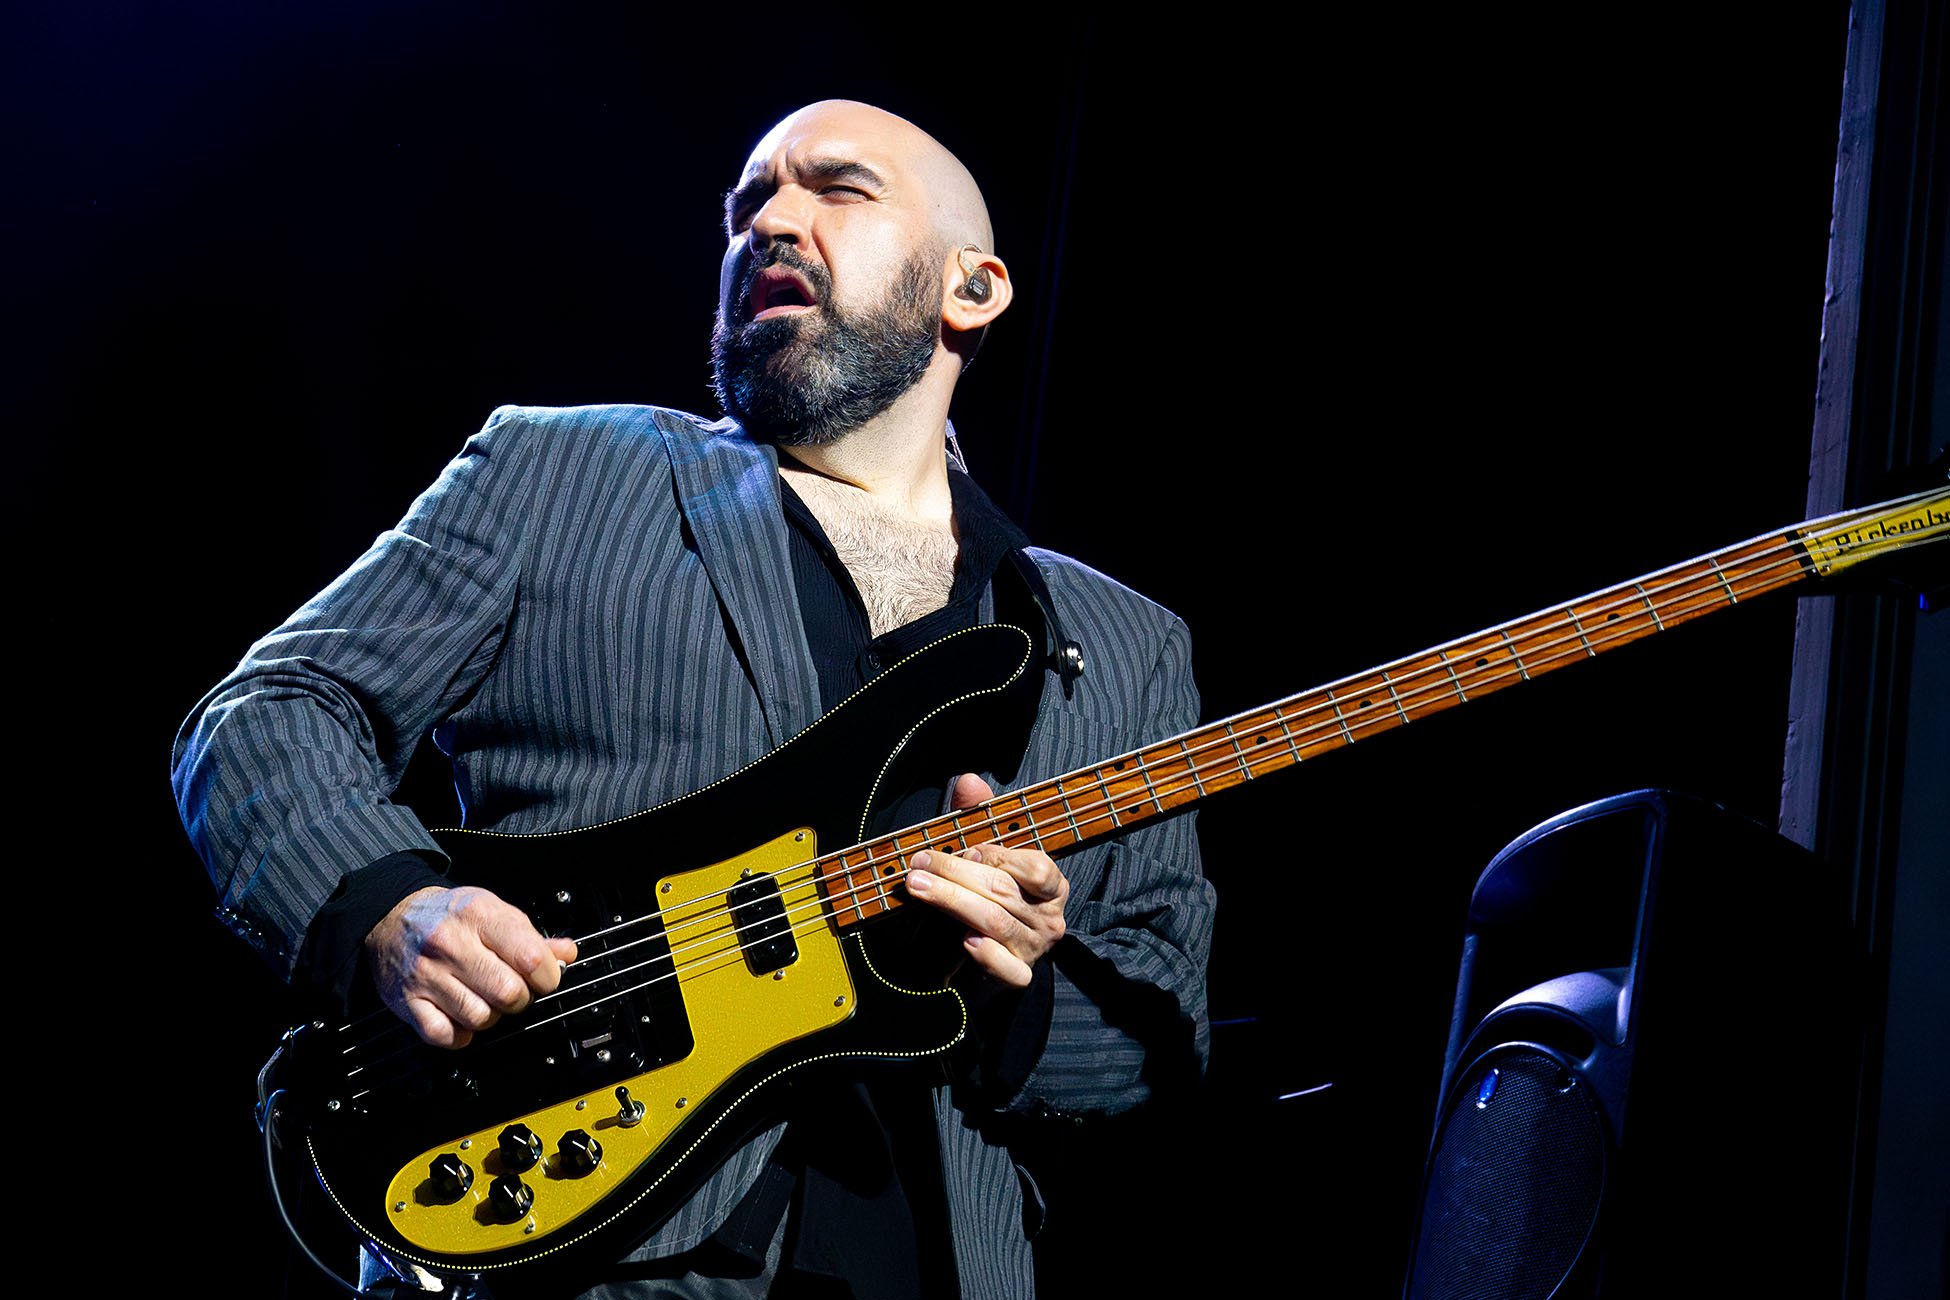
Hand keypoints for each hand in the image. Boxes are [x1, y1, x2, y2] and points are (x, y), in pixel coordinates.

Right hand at [364, 885, 578, 1048]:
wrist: (392, 918)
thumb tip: (566, 954)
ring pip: (480, 1018)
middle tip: (514, 990)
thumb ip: (532, 936)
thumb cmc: (450, 916)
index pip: (530, 958)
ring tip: (485, 999)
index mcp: (479, 915)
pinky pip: (445, 1036)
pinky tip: (461, 1015)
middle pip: (508, 993)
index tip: (544, 978)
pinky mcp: (408, 1002)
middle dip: (521, 999)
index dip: (547, 976)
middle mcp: (451, 944)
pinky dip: (460, 1034)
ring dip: (491, 1017)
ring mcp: (427, 975)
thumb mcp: (494, 910)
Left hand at [904, 773, 1068, 986]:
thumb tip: (968, 781)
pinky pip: (1008, 969)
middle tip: (918, 866)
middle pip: (1003, 891)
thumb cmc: (990, 896)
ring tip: (920, 889)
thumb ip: (979, 816)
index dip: (997, 856)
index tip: (962, 848)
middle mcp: (1048, 917)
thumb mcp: (986, 854)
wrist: (992, 956)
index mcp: (1051, 884)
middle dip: (956, 874)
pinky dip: (986, 955)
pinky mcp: (1019, 974)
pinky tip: (965, 941)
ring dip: (953, 903)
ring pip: (995, 922)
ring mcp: (1035, 947)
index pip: (1035, 866)